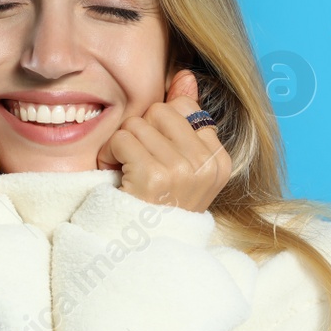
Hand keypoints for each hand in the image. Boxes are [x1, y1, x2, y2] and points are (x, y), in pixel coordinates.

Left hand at [97, 69, 229, 213]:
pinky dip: (111, 155)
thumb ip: (186, 118)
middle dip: (141, 133)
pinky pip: (123, 138)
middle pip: (160, 111)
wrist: (143, 254)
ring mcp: (184, 171)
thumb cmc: (158, 209)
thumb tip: (185, 76)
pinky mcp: (156, 176)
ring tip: (128, 174)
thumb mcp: (181, 166)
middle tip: (138, 165)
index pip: (185, 109)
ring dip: (123, 146)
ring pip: (139, 123)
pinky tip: (118, 177)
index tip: (157, 158)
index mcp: (219, 161)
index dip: (160, 128)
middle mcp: (206, 164)